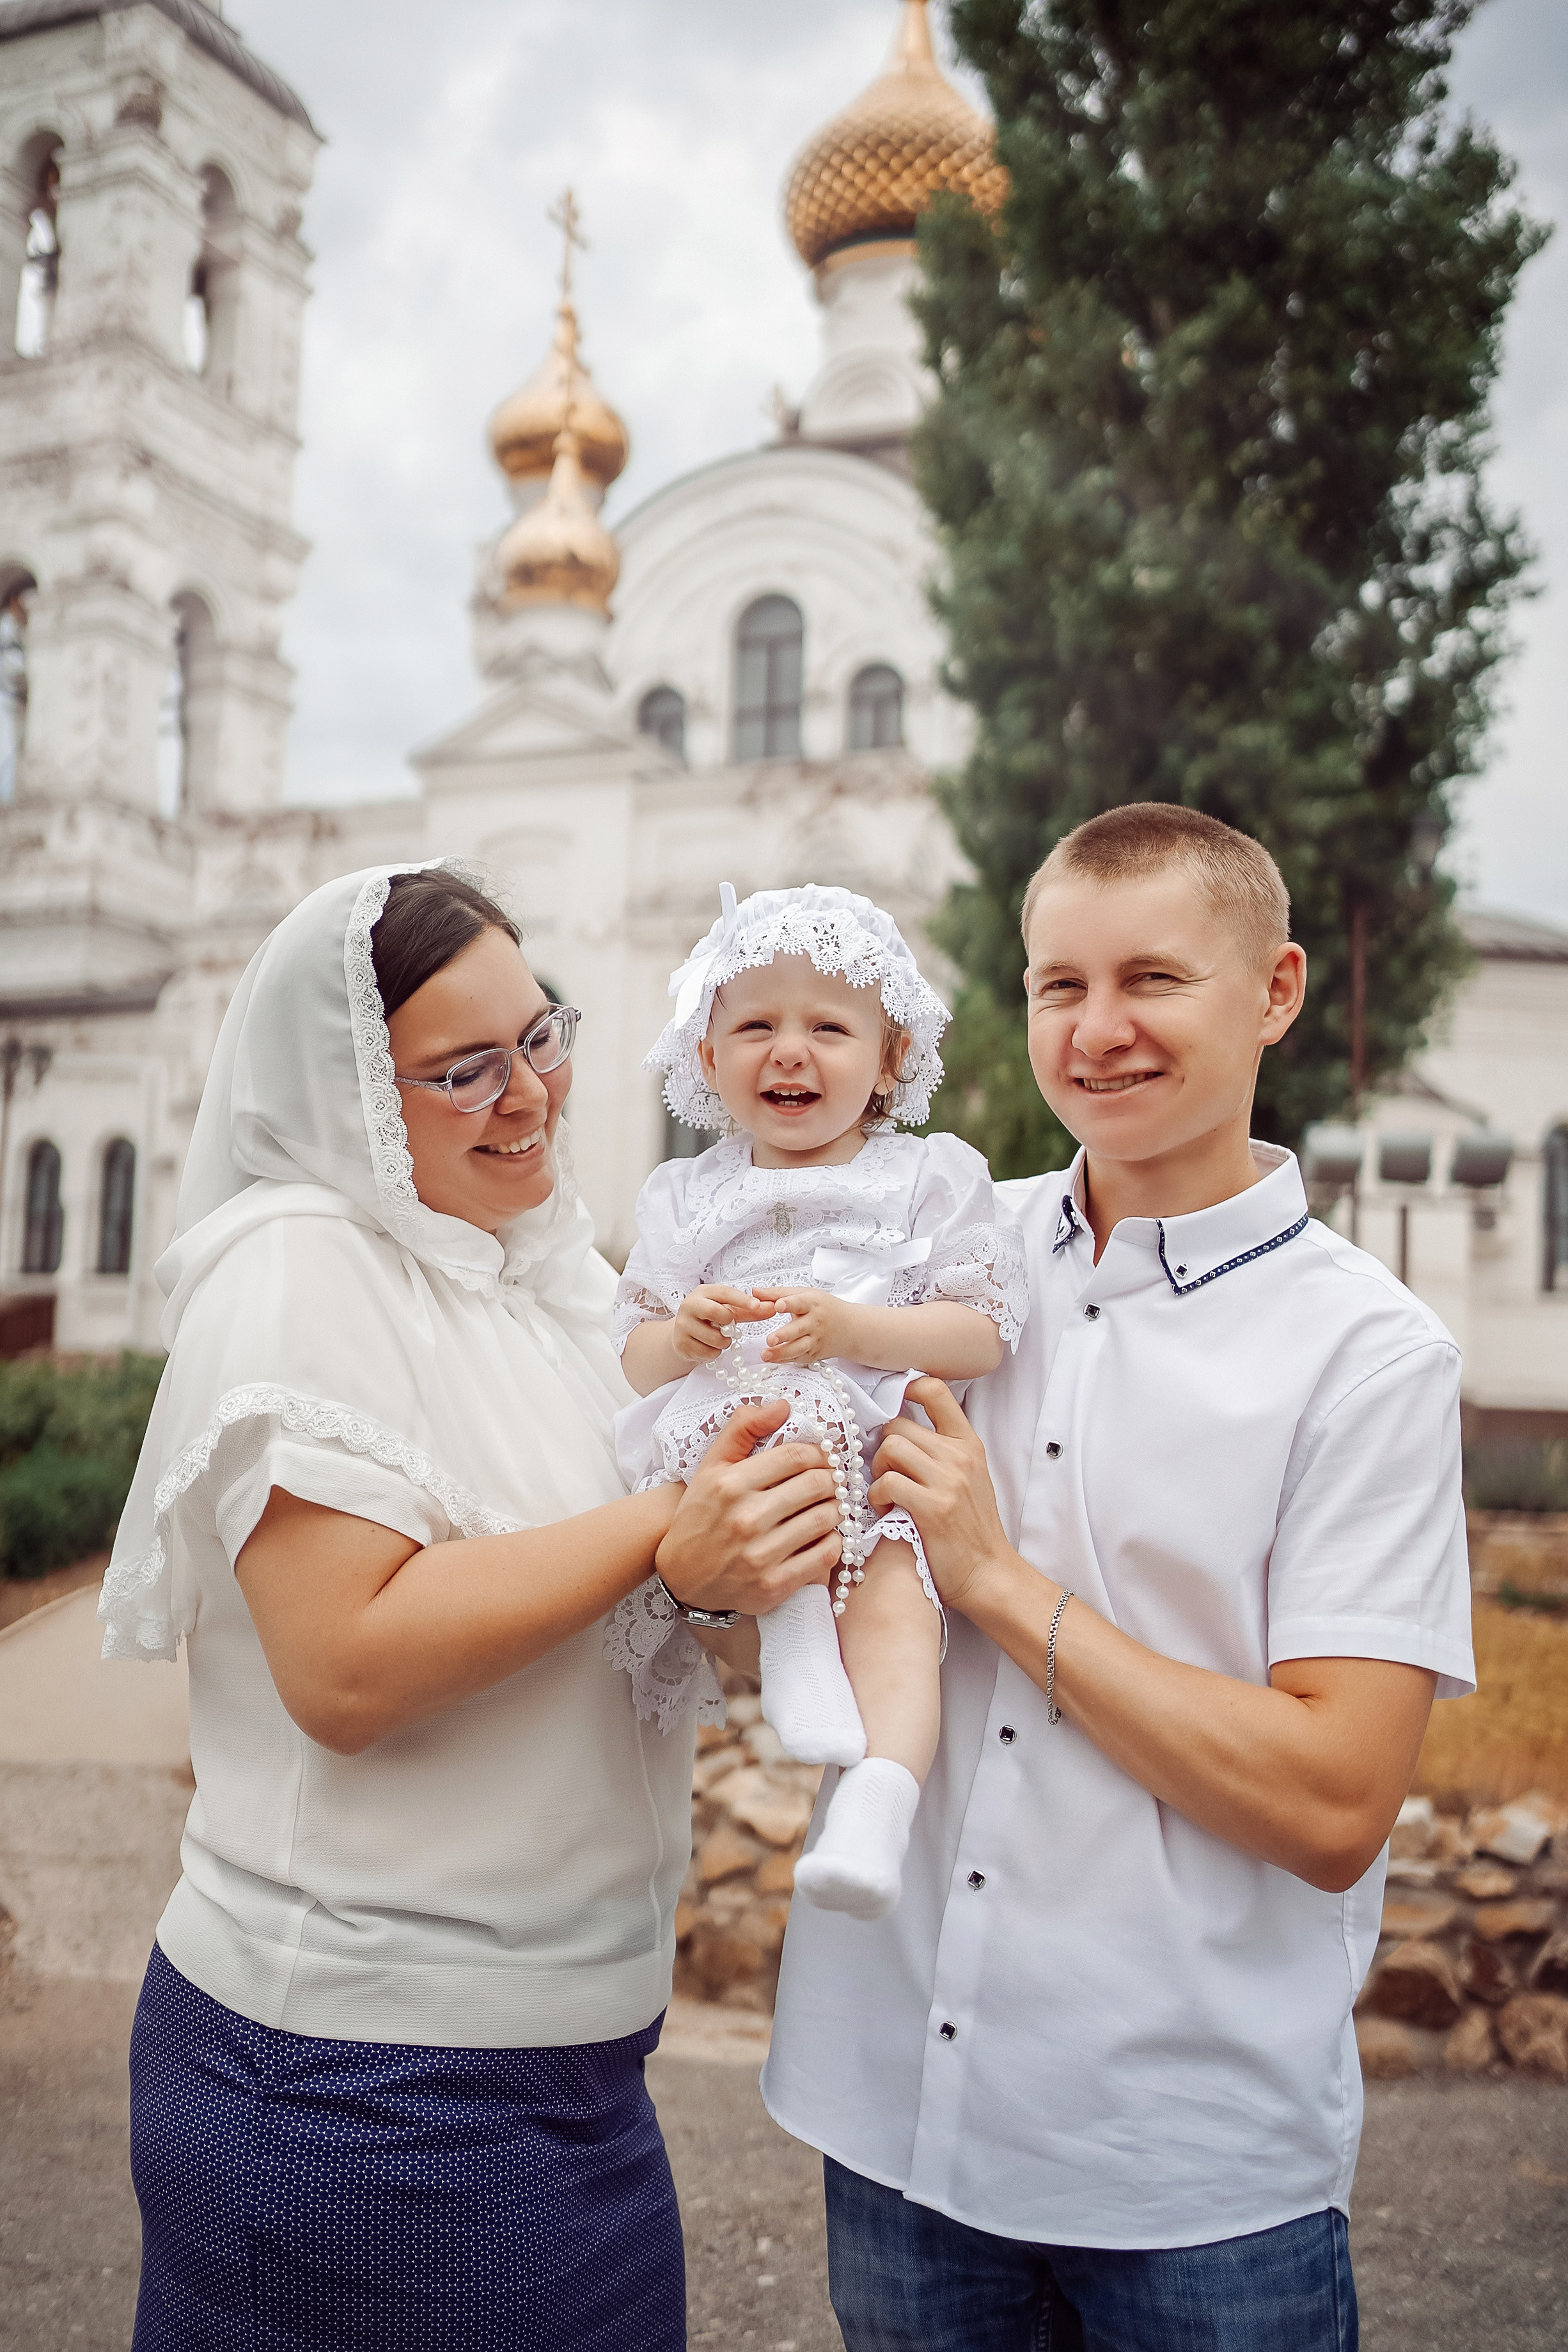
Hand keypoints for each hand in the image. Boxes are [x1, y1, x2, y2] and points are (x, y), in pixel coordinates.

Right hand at [657, 1400, 842, 1616]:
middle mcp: (746, 1519)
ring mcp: (760, 1555)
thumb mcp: (711, 1467)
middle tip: (832, 1480)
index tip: (824, 1458)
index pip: (796, 1456)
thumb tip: (783, 1404)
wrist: (681, 1577)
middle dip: (832, 1479)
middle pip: (817, 1485)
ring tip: (829, 1505)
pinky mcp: (773, 1585)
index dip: (820, 1453)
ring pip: (825, 1519)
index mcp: (731, 1485)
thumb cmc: (700, 1516)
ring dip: (836, 1508)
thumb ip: (743, 1429)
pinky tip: (825, 1535)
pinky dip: (834, 1542)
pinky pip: (825, 1556)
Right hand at [671, 1283, 772, 1365]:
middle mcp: (689, 1305)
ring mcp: (683, 1326)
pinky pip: (708, 1353)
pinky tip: (707, 1346)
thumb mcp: (727, 1310)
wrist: (682, 1335)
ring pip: (715, 1338)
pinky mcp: (681, 1344)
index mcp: (702, 1293)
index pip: (725, 1293)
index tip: (758, 1305)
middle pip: (717, 1313)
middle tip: (729, 1327)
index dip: (742, 1299)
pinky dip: (714, 1352)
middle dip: (729, 1323)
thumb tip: (773, 1307)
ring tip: (717, 1337)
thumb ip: (749, 1310)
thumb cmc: (709, 1319)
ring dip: (724, 1342)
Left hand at [753, 1285, 853, 1365]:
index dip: (789, 1304)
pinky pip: (798, 1358)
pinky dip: (785, 1360)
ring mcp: (816, 1340)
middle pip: (799, 1329)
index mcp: (812, 1304)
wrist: (850, 1328)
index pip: (800, 1303)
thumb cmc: (824, 1308)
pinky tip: (772, 1359)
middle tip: (770, 1339)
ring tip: (765, 1354)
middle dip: (784, 1334)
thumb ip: (778, 1293)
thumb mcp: (805, 1294)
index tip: (778, 1305)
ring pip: (799, 1348)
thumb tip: (755, 1291)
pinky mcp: (814, 1354)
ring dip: (782, 1353)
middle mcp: (815, 1322)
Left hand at [867, 1376, 1011, 1613]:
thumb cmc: (970, 1527)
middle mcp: (959, 1456)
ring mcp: (948, 1480)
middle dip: (882, 1448)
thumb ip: (941, 1450)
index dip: (907, 1389)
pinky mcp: (932, 1507)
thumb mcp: (967, 1477)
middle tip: (885, 1473)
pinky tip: (885, 1510)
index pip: (936, 1391)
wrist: (986, 1572)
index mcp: (968, 1443)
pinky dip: (876, 1497)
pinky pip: (886, 1483)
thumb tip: (897, 1426)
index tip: (894, 1408)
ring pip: (889, 1449)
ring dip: (877, 1471)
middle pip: (898, 1425)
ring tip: (885, 1492)